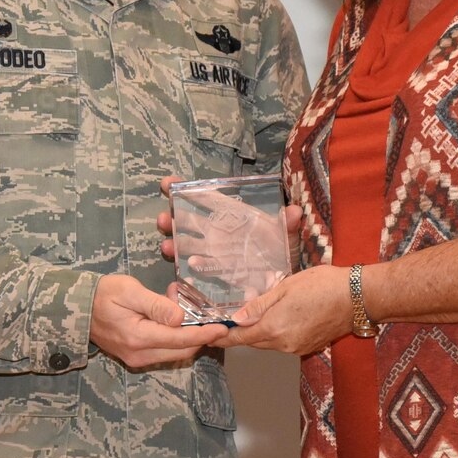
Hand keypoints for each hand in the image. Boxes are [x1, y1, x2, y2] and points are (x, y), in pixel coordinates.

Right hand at [90, 274, 226, 368]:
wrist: (75, 308)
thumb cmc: (102, 294)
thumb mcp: (129, 291)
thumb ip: (156, 305)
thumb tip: (180, 318)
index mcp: (139, 338)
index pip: (181, 340)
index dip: (205, 334)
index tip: (223, 328)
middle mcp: (140, 355)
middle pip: (182, 350)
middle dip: (199, 334)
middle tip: (202, 310)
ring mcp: (137, 359)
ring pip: (174, 353)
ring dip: (186, 335)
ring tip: (182, 309)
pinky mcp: (135, 357)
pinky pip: (164, 352)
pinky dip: (175, 338)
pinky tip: (171, 319)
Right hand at [156, 174, 301, 266]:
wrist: (283, 274)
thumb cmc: (280, 247)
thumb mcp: (285, 234)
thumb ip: (287, 223)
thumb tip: (295, 211)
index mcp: (230, 213)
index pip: (205, 197)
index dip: (185, 189)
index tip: (168, 183)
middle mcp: (217, 229)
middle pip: (187, 220)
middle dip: (171, 218)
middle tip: (162, 219)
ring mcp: (213, 249)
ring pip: (187, 243)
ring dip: (174, 243)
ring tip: (166, 245)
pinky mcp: (216, 269)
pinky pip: (201, 266)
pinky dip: (194, 265)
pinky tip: (190, 265)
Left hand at [217, 264, 352, 355]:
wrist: (359, 298)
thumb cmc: (324, 285)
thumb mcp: (286, 287)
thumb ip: (259, 305)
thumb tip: (236, 318)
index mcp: (275, 328)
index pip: (240, 338)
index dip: (223, 337)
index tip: (210, 334)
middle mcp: (284, 344)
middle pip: (253, 342)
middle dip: (240, 333)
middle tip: (227, 321)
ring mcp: (297, 348)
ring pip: (268, 343)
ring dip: (258, 333)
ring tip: (252, 316)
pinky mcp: (308, 347)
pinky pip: (283, 343)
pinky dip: (275, 334)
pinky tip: (278, 318)